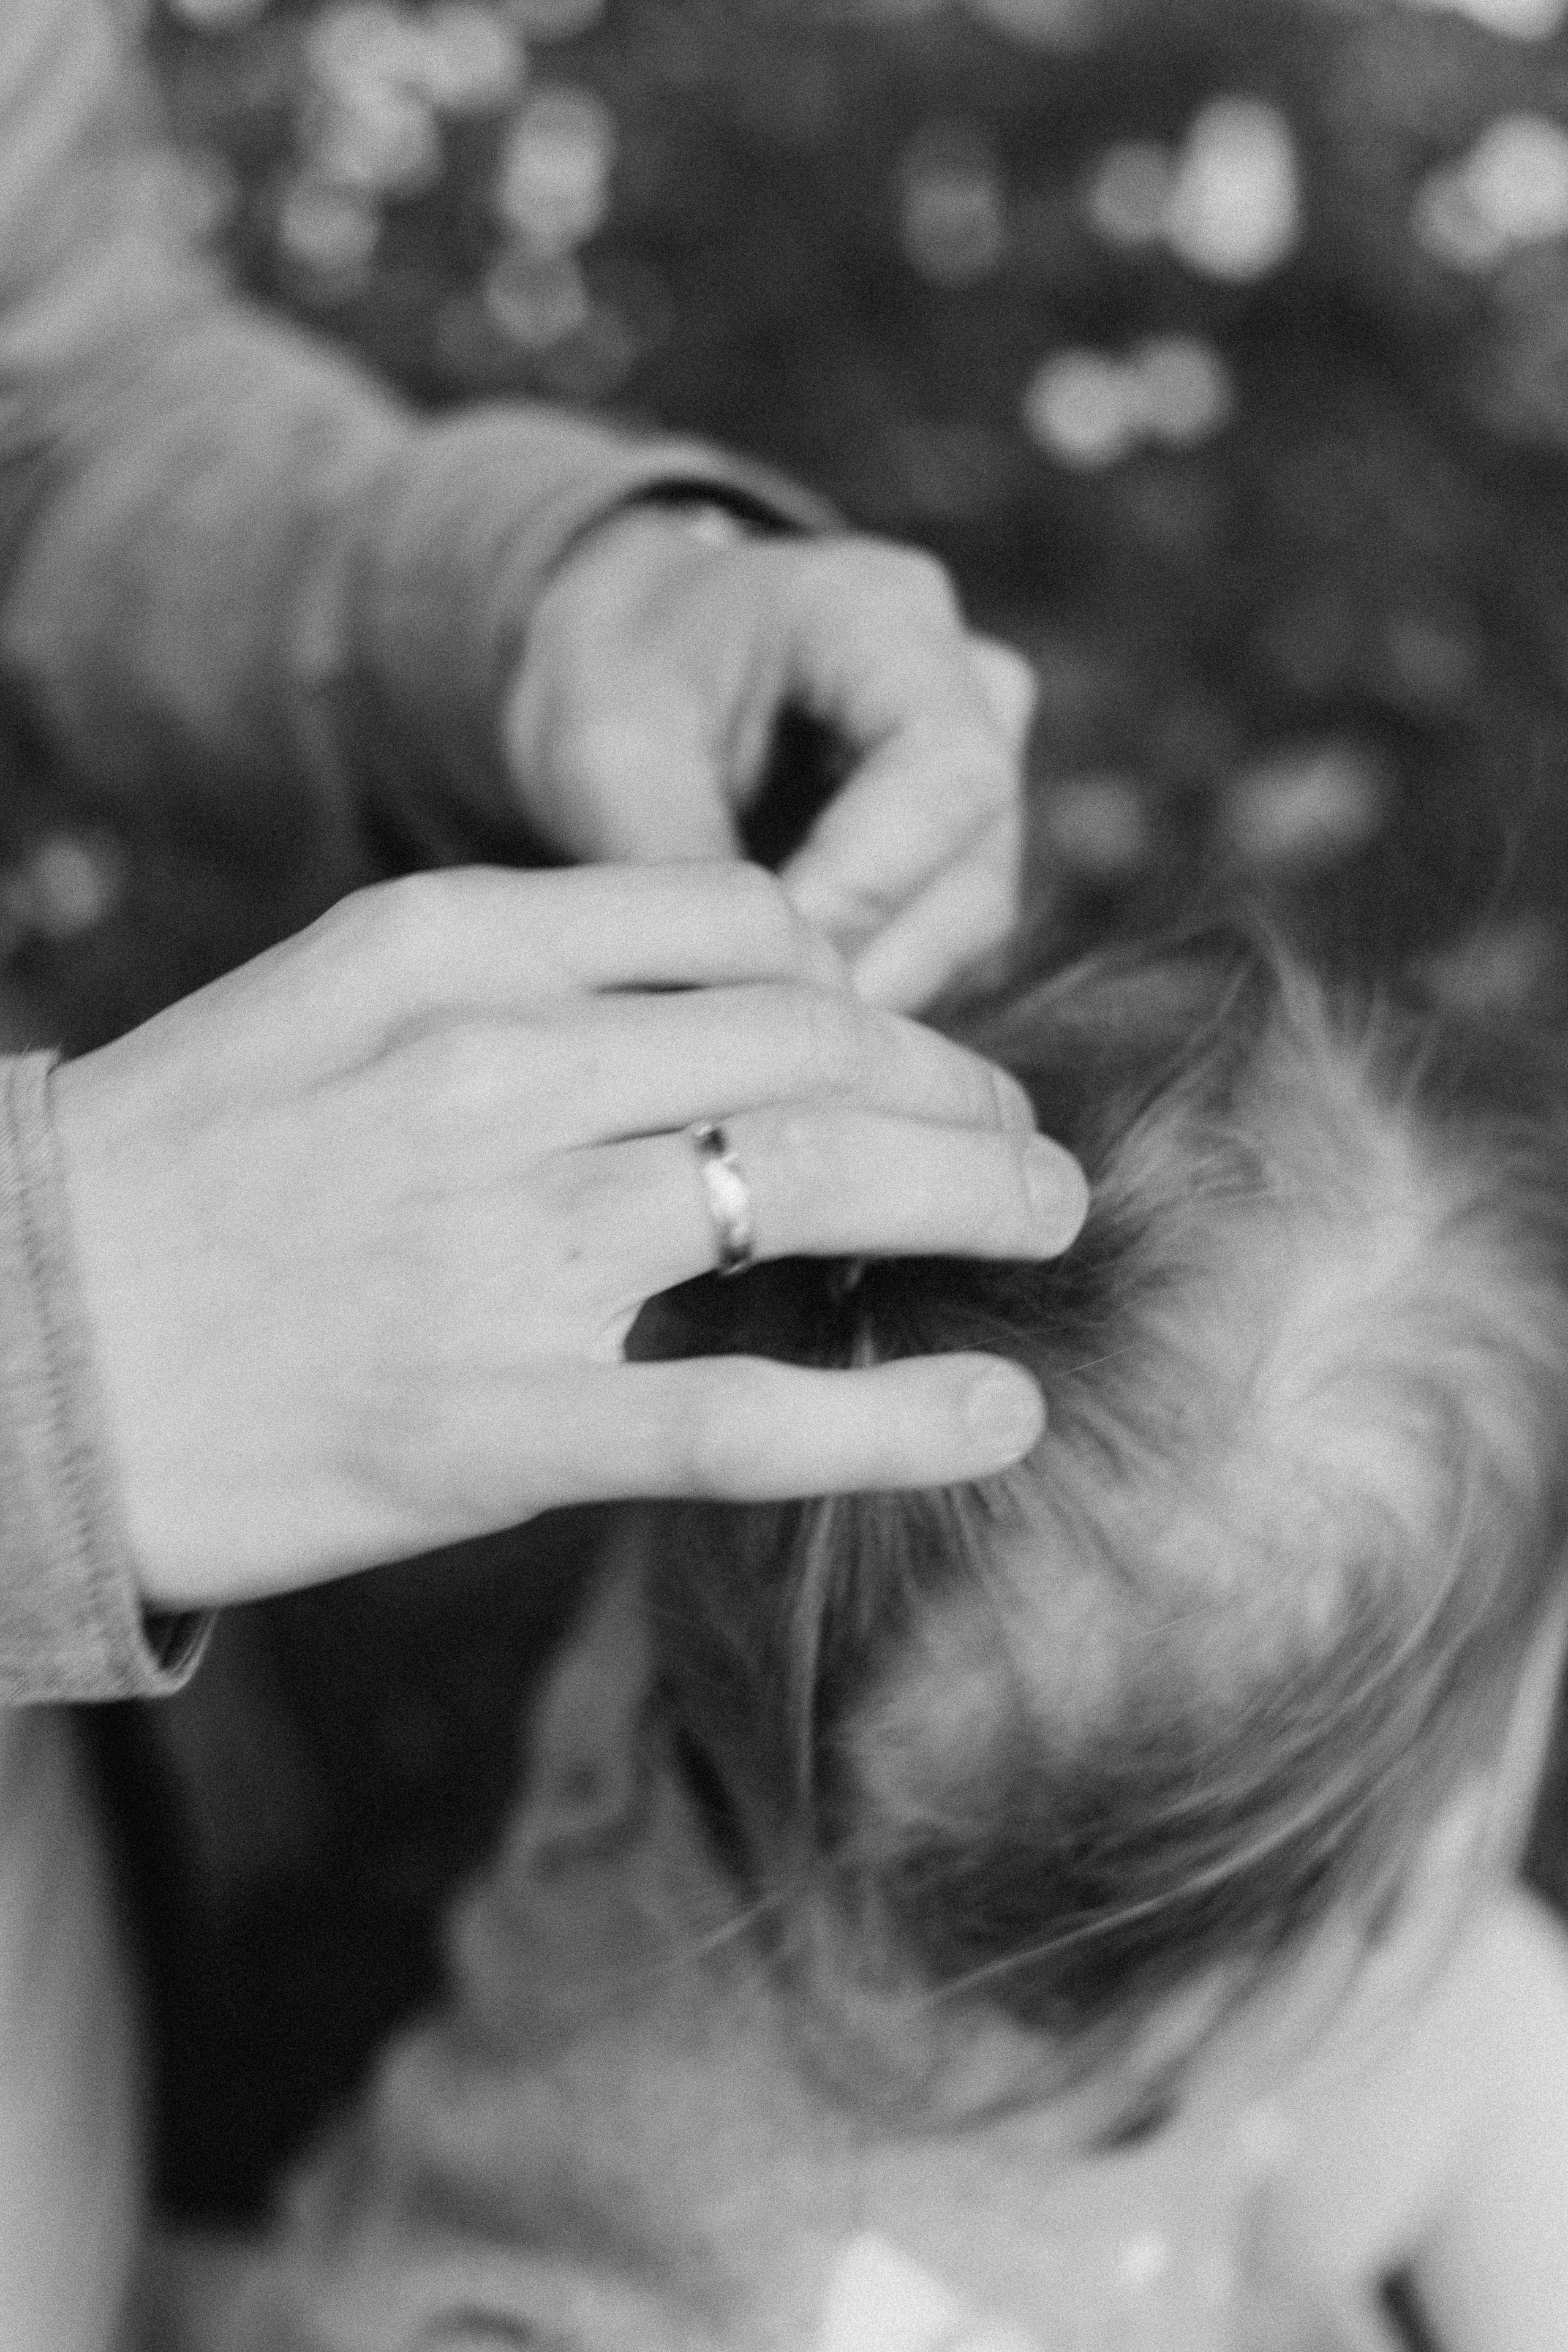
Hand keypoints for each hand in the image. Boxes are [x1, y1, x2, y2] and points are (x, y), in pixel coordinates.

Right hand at [51, 864, 1085, 1613]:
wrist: (9, 1347)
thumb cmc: (173, 1175)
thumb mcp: (326, 1002)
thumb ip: (519, 983)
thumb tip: (723, 1013)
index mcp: (452, 944)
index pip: (745, 925)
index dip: (872, 986)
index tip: (914, 1046)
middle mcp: (495, 1068)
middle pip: (815, 1039)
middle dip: (956, 1086)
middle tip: (1023, 1141)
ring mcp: (503, 1245)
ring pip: (817, 1181)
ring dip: (974, 1196)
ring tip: (1048, 1217)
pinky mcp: (497, 1424)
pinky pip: (748, 1412)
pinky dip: (900, 1418)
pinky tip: (1002, 1416)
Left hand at [503, 508, 1034, 1012]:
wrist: (626, 656)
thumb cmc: (610, 669)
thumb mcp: (606, 752)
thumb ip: (675, 858)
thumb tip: (719, 995)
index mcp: (890, 618)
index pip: (948, 775)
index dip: (865, 890)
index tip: (760, 963)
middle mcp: (974, 689)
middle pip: (971, 872)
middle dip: (854, 963)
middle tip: (739, 1028)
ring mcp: (982, 772)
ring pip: (963, 926)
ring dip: (859, 989)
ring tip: (744, 1023)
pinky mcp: (963, 846)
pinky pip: (939, 945)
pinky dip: (859, 983)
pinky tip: (772, 1003)